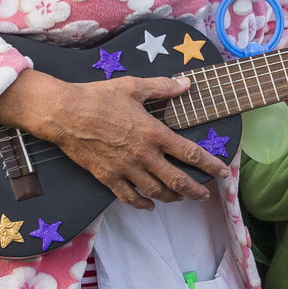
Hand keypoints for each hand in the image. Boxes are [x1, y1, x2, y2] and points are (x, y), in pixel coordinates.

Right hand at [0, 69, 227, 210]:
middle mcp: (143, 155)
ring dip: (171, 197)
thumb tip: (186, 83)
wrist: (64, 113)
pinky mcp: (108, 177)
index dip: (210, 164)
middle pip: (177, 181)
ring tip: (179, 197)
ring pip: (156, 192)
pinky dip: (142, 203)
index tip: (223, 171)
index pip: (190, 153)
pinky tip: (149, 205)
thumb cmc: (98, 96)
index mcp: (153, 133)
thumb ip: (163, 87)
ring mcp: (126, 169)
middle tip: (205, 194)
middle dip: (195, 190)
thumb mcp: (133, 86)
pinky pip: (129, 197)